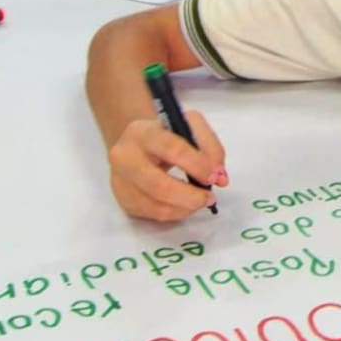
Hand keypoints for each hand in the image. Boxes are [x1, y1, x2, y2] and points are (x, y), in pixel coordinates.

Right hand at [107, 110, 228, 220]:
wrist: (137, 142)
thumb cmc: (167, 134)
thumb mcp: (190, 125)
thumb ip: (210, 146)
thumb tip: (220, 176)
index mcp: (142, 132)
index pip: (172, 149)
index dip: (198, 165)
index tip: (215, 176)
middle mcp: (124, 157)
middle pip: (159, 186)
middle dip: (191, 195)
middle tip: (209, 197)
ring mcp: (121, 181)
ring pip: (156, 205)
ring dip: (186, 207)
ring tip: (201, 201)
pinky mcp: (123, 200)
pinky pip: (153, 214)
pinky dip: (176, 213)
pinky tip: (186, 204)